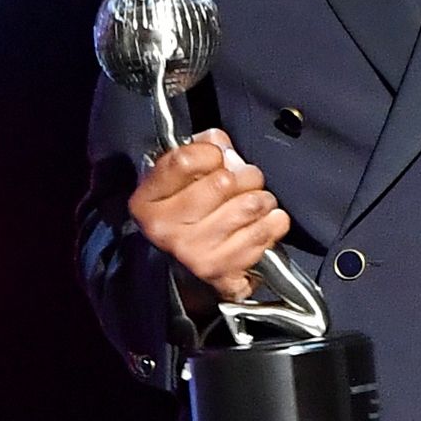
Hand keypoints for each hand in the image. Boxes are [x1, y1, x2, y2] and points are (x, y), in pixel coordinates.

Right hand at [127, 127, 290, 301]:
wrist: (185, 275)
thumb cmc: (188, 217)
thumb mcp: (181, 178)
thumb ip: (201, 150)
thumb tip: (222, 145)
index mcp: (147, 201)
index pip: (185, 161)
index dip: (211, 153)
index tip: (217, 159)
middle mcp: (165, 229)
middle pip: (223, 181)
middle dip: (245, 176)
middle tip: (245, 183)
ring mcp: (193, 252)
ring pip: (249, 205)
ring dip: (263, 199)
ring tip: (258, 203)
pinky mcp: (222, 271)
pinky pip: (264, 232)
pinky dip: (273, 224)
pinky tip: (264, 223)